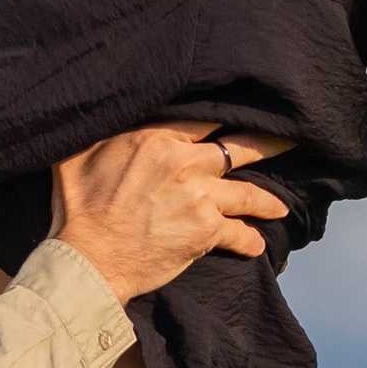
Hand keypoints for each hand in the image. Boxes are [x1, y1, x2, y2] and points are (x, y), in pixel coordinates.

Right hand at [49, 122, 288, 303]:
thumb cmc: (76, 208)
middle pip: (237, 148)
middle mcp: (184, 163)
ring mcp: (199, 197)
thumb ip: (97, 130)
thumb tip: (94, 109)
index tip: (244, 113)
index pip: (204, 119)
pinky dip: (248, 241)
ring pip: (246, 194)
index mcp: (156, 138)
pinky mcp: (206, 232)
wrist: (89, 259)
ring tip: (279, 207)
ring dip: (266, 201)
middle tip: (289, 140)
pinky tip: (256, 246)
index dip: (227, 116)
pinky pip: (238, 234)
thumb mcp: (76, 155)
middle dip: (267, 144)